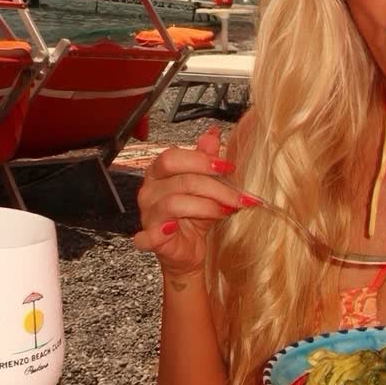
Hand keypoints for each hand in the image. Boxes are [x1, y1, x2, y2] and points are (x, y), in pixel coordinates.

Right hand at [132, 125, 238, 276]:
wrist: (190, 251)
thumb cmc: (195, 216)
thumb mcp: (206, 185)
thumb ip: (206, 159)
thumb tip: (212, 133)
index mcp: (159, 173)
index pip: (173, 157)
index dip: (202, 160)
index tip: (229, 167)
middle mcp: (149, 191)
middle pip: (179, 180)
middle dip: (215, 187)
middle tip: (238, 196)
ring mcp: (147, 215)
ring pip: (174, 203)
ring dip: (207, 207)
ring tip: (226, 212)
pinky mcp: (149, 239)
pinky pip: (149, 235)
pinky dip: (159, 233)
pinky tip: (174, 229)